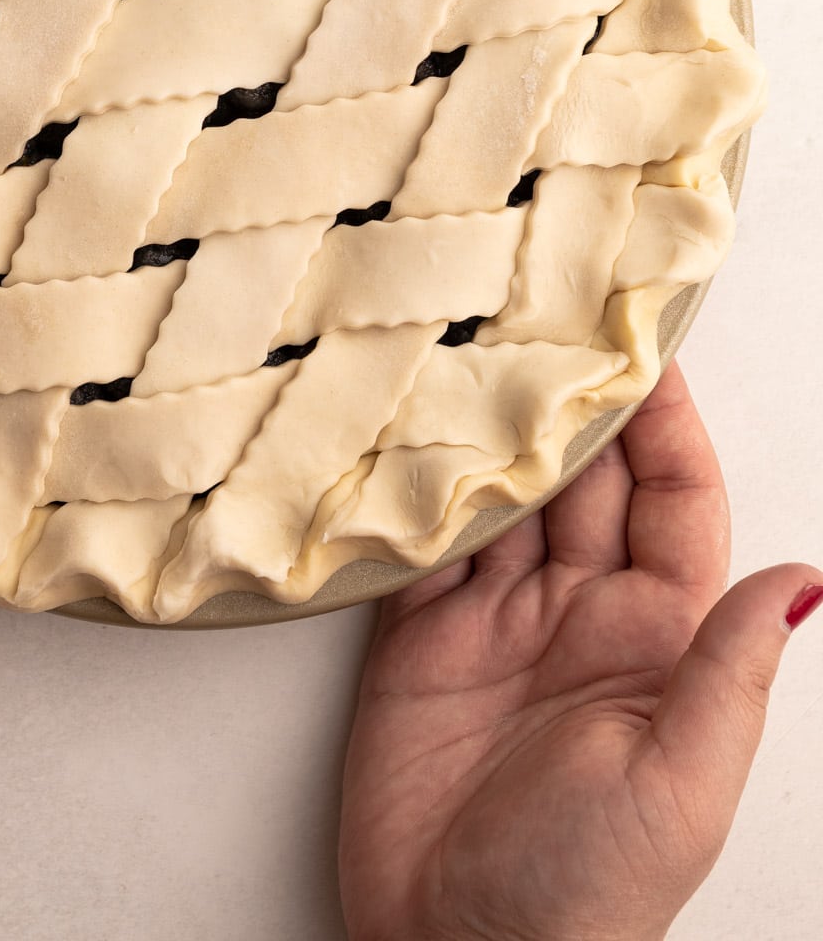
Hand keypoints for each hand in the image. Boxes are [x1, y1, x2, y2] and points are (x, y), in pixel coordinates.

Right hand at [340, 362, 820, 940]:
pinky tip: (406, 432)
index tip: (646, 339)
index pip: (674, 497)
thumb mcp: (678, 785)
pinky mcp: (419, 636)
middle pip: (584, 476)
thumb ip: (727, 672)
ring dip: (491, 425)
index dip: (665, 419)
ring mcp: (497, 618)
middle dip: (571, 394)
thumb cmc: (585, 895)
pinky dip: (414, 484)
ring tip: (473, 345)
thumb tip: (804, 579)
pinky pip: (424, 537)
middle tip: (542, 308)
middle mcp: (582, 611)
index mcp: (659, 636)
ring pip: (503, 492)